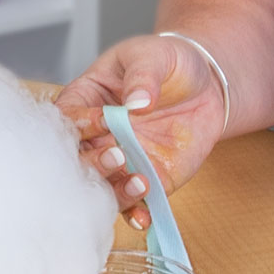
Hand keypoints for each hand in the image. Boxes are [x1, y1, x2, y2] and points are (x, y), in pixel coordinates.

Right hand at [56, 34, 228, 230]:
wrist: (206, 84)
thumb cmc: (168, 61)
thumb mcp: (154, 55)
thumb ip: (144, 76)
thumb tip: (138, 102)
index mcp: (87, 100)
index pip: (68, 118)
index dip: (81, 123)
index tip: (105, 119)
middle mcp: (98, 135)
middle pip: (78, 159)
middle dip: (94, 162)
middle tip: (118, 154)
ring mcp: (121, 159)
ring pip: (102, 186)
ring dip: (115, 191)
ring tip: (140, 183)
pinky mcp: (146, 177)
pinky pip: (134, 203)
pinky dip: (136, 214)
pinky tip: (145, 217)